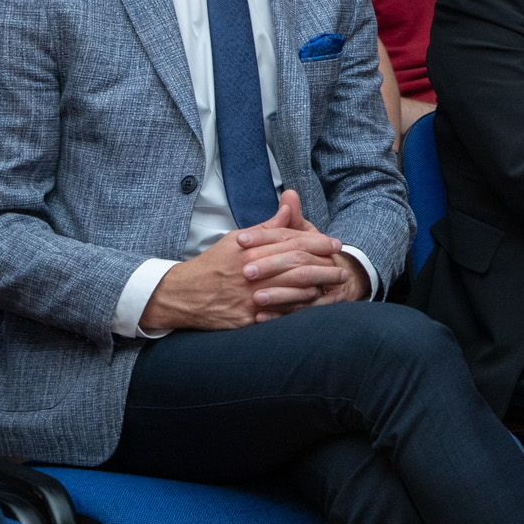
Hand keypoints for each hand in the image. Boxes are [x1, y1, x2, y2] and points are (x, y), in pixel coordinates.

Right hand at [139, 191, 349, 331]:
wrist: (181, 295)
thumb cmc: (213, 264)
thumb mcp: (237, 239)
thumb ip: (267, 227)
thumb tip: (289, 204)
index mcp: (250, 250)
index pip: (292, 243)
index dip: (317, 243)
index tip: (334, 244)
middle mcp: (250, 272)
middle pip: (297, 267)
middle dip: (324, 267)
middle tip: (342, 268)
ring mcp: (247, 297)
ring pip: (291, 291)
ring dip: (316, 288)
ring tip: (333, 286)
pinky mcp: (244, 318)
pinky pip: (277, 314)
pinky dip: (297, 309)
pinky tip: (311, 305)